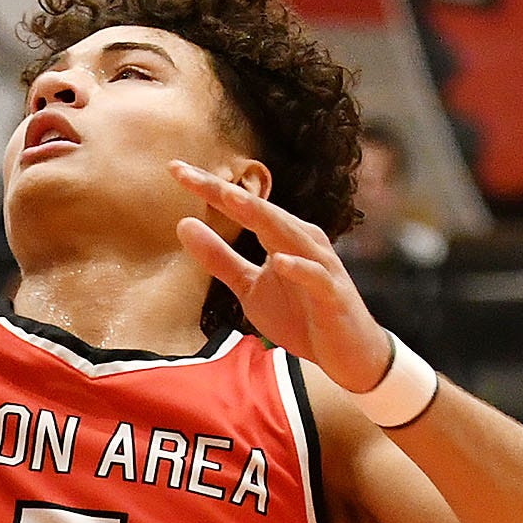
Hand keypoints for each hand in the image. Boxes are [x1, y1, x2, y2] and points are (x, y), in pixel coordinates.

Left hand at [168, 163, 397, 398]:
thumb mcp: (250, 288)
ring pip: (290, 234)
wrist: (348, 353)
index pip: (242, 206)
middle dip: (226, 192)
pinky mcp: (333, 294)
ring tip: (229, 199)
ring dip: (262, 215)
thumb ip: (219, 259)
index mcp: (281, 235)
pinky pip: (315, 277)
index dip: (208, 188)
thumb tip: (183, 224)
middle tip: (188, 174)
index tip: (174, 169)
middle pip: (261, 210)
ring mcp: (320, 266)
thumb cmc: (301, 315)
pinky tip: (279, 260)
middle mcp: (302, 241)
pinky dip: (299, 268)